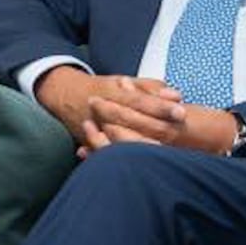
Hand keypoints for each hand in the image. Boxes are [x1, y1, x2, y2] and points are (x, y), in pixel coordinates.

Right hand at [35, 67, 185, 152]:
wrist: (65, 96)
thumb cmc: (101, 89)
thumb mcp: (123, 82)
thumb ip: (150, 88)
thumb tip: (175, 96)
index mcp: (112, 94)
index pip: (139, 101)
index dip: (160, 107)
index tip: (181, 111)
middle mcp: (104, 112)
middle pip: (134, 122)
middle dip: (158, 126)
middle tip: (180, 132)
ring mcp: (97, 129)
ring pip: (122, 140)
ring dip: (145, 145)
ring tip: (167, 151)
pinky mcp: (91, 143)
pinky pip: (109, 152)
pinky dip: (125, 155)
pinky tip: (147, 162)